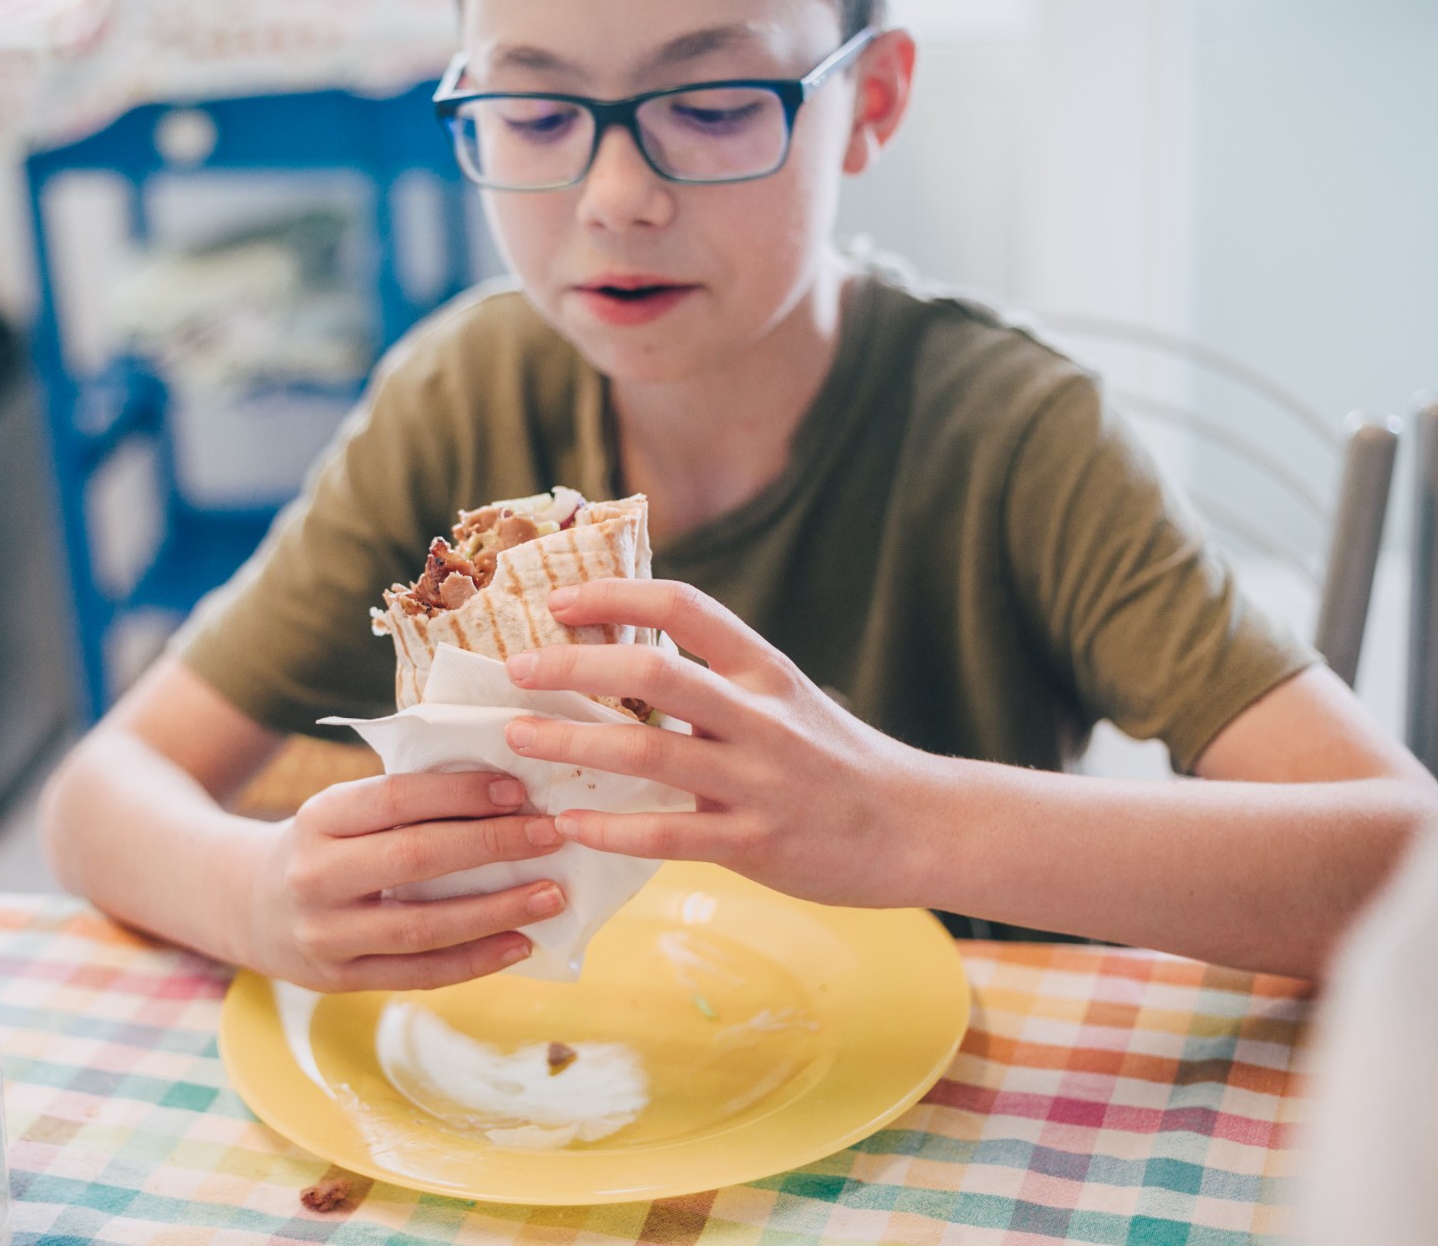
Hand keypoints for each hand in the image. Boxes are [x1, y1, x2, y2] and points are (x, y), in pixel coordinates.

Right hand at [240, 771, 568, 991]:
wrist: (245, 905)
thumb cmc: (322, 845)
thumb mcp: (341, 811)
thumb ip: (402, 803)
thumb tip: (503, 793)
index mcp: (318, 818)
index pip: (397, 798)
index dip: (460, 793)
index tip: (517, 790)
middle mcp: (314, 875)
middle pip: (415, 858)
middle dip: (492, 844)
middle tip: (552, 836)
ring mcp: (324, 935)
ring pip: (422, 927)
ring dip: (496, 911)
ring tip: (551, 896)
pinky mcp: (339, 980)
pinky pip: (418, 974)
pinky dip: (474, 962)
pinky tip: (520, 944)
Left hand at [502, 580, 933, 906]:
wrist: (920, 827)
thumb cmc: (838, 763)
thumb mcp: (787, 702)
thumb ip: (718, 686)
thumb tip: (624, 663)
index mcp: (765, 671)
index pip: (685, 606)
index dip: (616, 594)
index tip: (559, 599)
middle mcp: (761, 717)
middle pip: (653, 670)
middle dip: (575, 664)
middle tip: (517, 669)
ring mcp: (758, 781)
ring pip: (647, 752)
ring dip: (572, 740)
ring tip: (518, 738)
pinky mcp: (756, 843)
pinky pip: (666, 835)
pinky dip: (609, 827)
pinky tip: (567, 822)